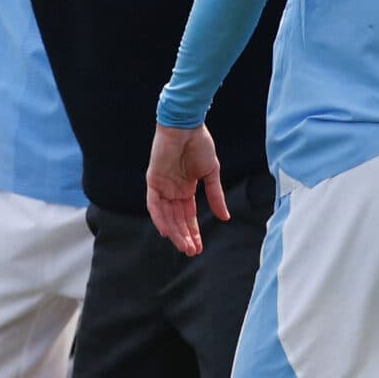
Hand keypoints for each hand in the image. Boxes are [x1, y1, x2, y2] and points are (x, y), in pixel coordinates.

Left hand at [146, 122, 226, 256]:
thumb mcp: (211, 174)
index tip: (200, 247)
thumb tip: (225, 218)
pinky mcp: (153, 179)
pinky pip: (154, 204)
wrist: (186, 126)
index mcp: (186, 189)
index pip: (188, 216)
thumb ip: (215, 195)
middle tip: (192, 252)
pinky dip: (159, 218)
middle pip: (177, 219)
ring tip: (184, 247)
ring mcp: (162, 185)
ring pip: (166, 215)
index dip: (193, 231)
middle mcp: (172, 190)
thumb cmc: (199, 144)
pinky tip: (166, 232)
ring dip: (174, 231)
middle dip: (185, 236)